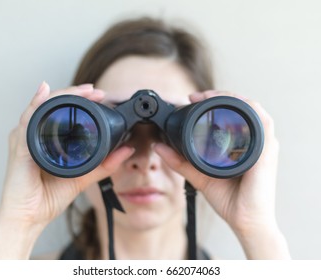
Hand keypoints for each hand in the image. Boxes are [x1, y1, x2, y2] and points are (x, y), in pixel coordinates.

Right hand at [0, 82, 133, 258]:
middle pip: (52, 106)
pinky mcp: (19, 148)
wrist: (29, 218)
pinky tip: (44, 92)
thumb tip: (126, 150)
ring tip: (83, 90)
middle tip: (95, 90)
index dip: (80, 100)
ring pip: (41, 107)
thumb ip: (104, 165)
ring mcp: (24, 140)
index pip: (62, 113)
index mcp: (46, 141)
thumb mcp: (82, 177)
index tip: (100, 96)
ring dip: (62, 95)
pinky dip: (36, 104)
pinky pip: (26, 121)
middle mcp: (34, 136)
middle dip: (74, 94)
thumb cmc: (48, 198)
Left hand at [155, 90, 289, 258]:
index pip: (231, 114)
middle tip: (197, 95)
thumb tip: (160, 147)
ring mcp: (263, 144)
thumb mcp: (199, 175)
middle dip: (220, 96)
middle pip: (242, 107)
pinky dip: (248, 110)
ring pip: (253, 108)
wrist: (245, 221)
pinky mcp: (267, 151)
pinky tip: (230, 107)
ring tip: (208, 96)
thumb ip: (180, 161)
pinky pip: (263, 122)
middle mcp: (255, 141)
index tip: (192, 99)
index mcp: (242, 144)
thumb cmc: (229, 199)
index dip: (214, 101)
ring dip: (231, 98)